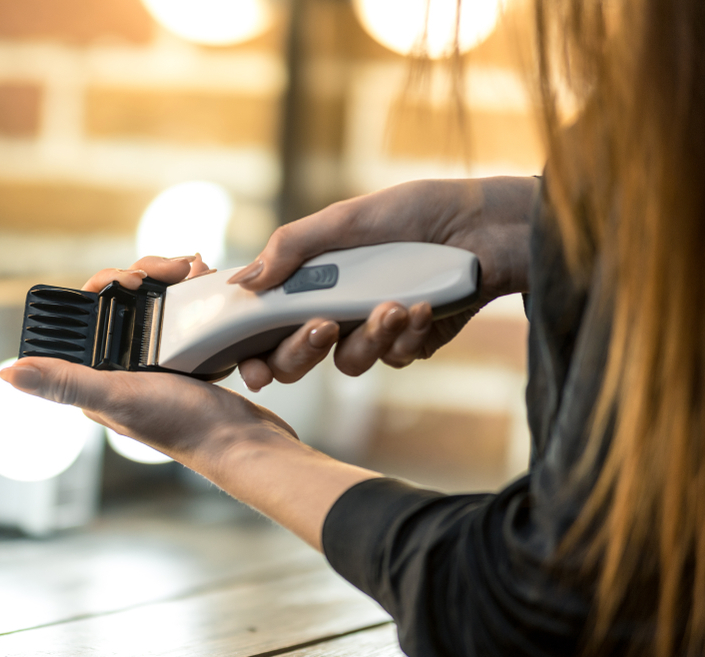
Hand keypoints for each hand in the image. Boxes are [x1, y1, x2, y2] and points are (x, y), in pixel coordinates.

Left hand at [9, 254, 296, 463]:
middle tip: (176, 269)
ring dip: (173, 280)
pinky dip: (193, 295)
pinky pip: (184, 314)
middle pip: (123, 299)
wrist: (244, 442)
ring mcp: (158, 361)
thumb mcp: (119, 398)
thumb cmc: (183, 426)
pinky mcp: (188, 358)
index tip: (135, 276)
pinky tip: (207, 285)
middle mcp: (123, 367)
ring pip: (155, 301)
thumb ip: (65, 383)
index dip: (106, 283)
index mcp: (97, 375)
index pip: (87, 312)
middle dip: (149, 274)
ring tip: (197, 272)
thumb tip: (9, 372)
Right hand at [227, 177, 536, 389]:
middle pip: (299, 358)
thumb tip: (242, 282)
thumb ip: (293, 248)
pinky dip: (410, 333)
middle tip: (323, 327)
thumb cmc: (419, 211)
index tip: (253, 369)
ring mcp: (377, 329)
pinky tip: (426, 305)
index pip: (269, 326)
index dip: (254, 353)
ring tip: (396, 306)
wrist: (490, 222)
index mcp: (314, 280)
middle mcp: (339, 308)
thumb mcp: (347, 219)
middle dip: (302, 350)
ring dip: (369, 338)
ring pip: (350, 363)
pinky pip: (398, 358)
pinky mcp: (416, 341)